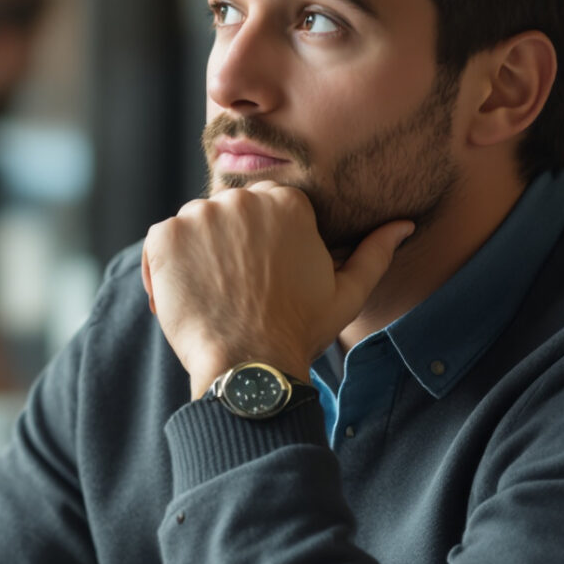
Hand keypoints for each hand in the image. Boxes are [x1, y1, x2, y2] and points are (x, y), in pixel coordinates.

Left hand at [141, 182, 412, 397]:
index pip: (265, 209)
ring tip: (214, 296)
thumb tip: (402, 224)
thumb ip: (374, 252)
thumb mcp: (347, 292)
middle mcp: (243, 199)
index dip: (261, 245)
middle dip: (230, 245)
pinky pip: (161, 241)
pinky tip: (186, 295)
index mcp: (288, 202)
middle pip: (229, 213)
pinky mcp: (165, 237)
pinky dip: (167, 265)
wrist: (249, 365)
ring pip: (195, 226)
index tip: (262, 277)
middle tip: (238, 290)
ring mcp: (200, 216)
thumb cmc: (299, 331)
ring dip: (198, 254)